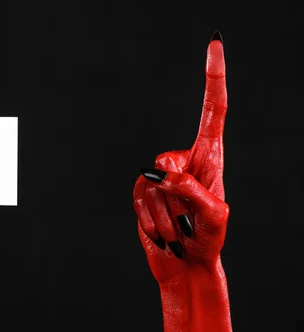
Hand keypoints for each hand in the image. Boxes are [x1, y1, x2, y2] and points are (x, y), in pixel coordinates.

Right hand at [133, 35, 228, 282]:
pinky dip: (152, 221)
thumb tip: (167, 173)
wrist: (185, 265)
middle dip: (177, 193)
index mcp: (211, 157)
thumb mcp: (214, 217)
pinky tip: (164, 232)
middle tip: (189, 218)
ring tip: (180, 230)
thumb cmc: (208, 240)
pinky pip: (140, 199)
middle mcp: (183, 160)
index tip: (214, 42)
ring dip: (167, 216)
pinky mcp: (141, 192)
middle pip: (170, 160)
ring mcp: (158, 176)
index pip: (214, 110)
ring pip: (153, 185)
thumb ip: (194, 190)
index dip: (214, 76)